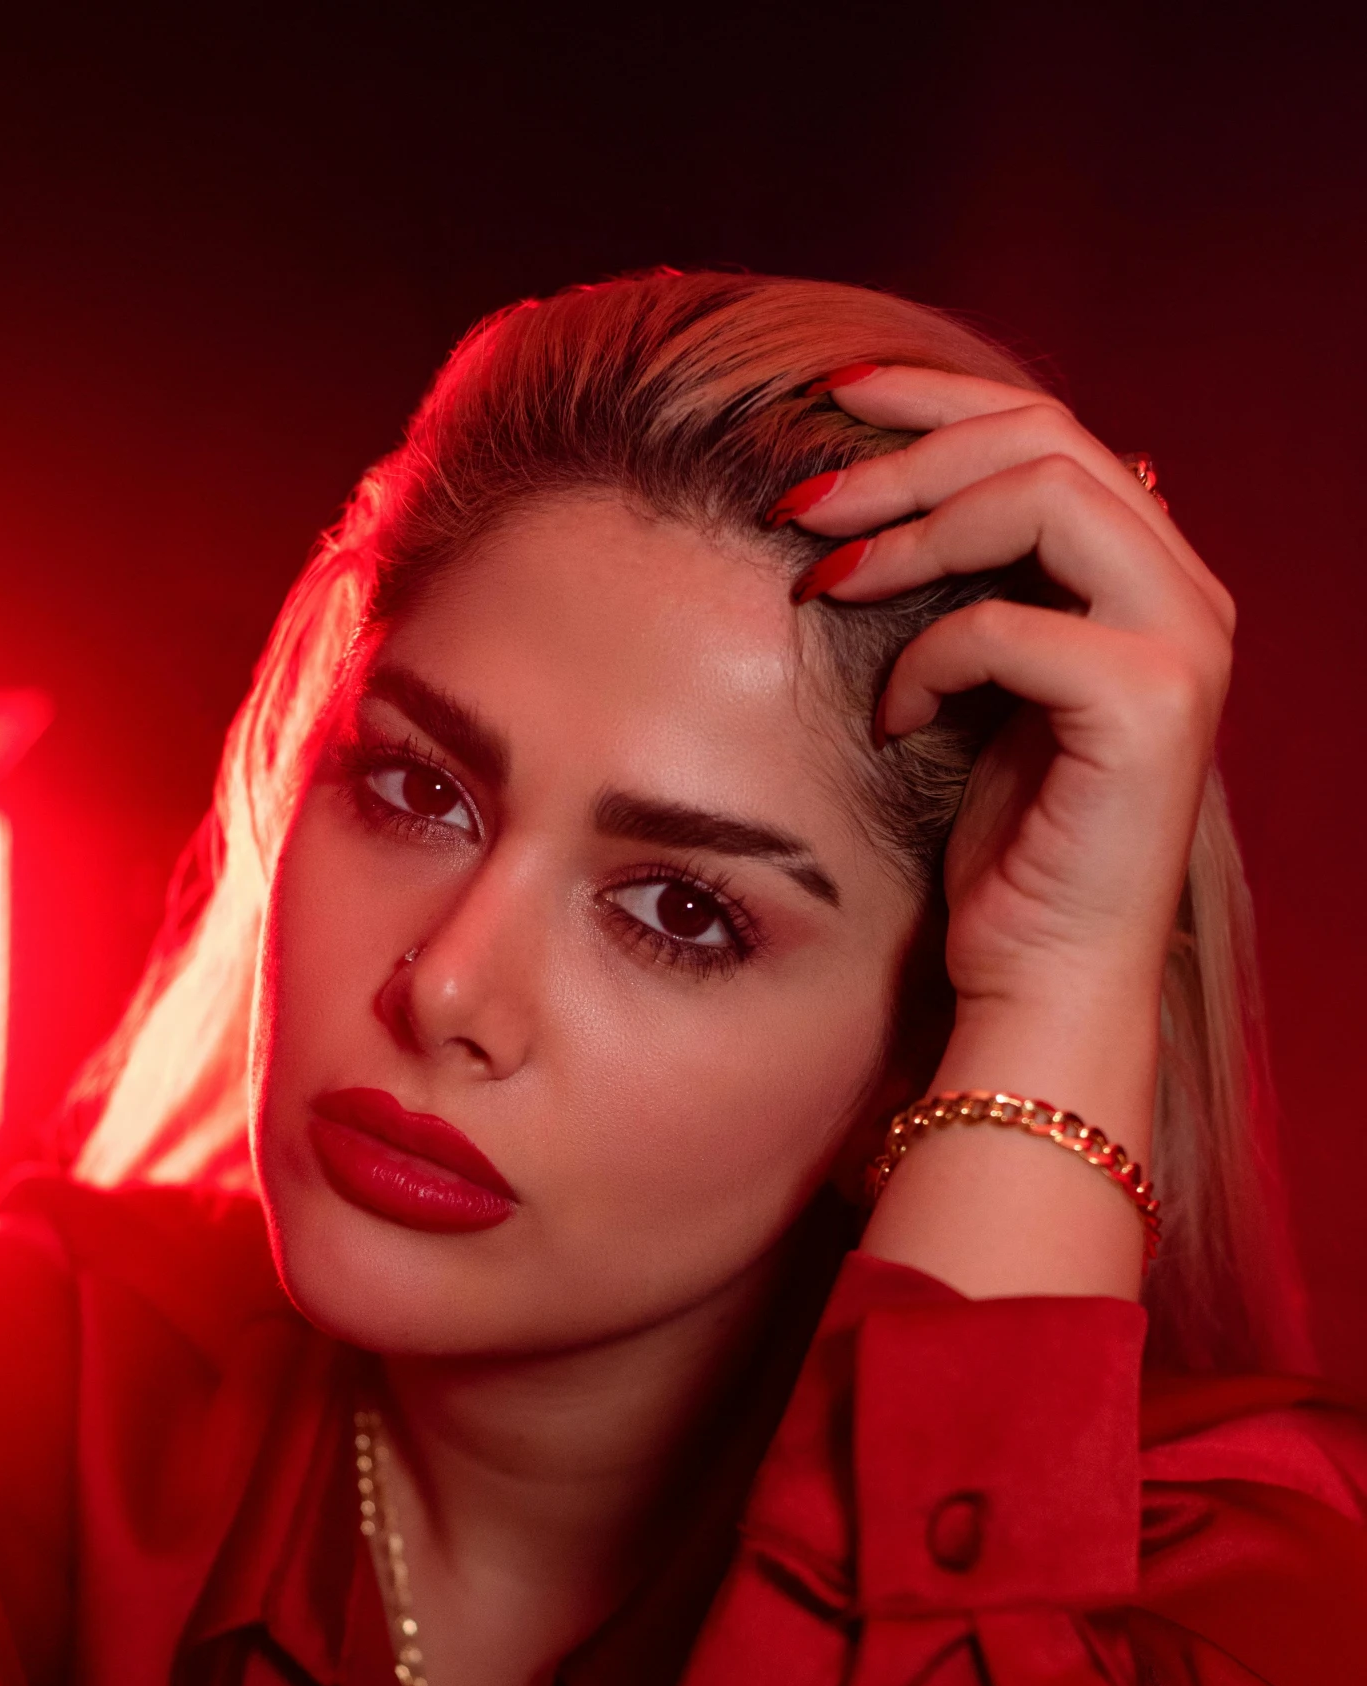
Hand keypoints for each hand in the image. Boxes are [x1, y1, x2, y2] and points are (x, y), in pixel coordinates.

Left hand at [785, 367, 1235, 1297]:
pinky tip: (893, 711)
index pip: (1050, 432)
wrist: (1042, 985)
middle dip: (907, 447)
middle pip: (1045, 438)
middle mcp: (1186, 598)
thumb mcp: (982, 693)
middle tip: (801, 489)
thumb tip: (948, 487)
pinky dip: (931, 655)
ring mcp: (1180, 649)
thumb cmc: (1001, 853)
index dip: (936, 398)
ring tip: (821, 574)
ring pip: (1043, 494)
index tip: (828, 398)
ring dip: (910, 527)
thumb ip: (990, 590)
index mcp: (1149, 581)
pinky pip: (1012, 626)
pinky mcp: (1148, 709)